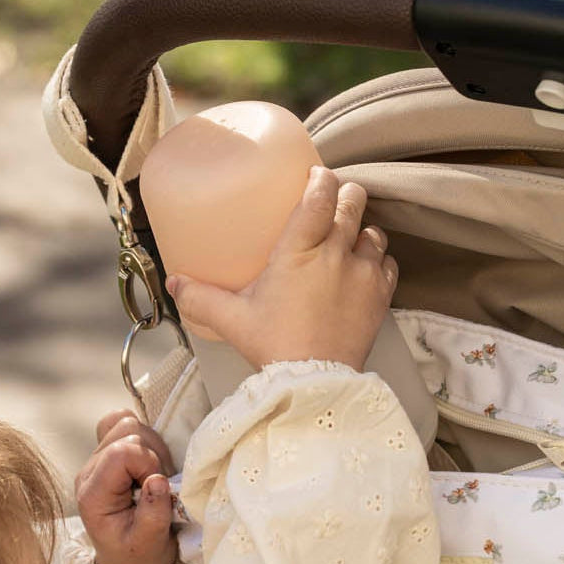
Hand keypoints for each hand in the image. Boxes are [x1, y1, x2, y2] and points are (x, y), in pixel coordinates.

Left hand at [75, 410, 177, 563]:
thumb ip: (153, 515)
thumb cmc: (138, 556)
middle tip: (159, 485)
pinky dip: (142, 439)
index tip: (158, 488)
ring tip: (154, 477)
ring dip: (150, 446)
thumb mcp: (149, 544)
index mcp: (93, 494)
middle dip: (152, 454)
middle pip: (124, 431)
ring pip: (125, 423)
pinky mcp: (106, 455)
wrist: (128, 562)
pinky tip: (147, 465)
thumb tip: (157, 480)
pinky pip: (122, 425)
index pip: (122, 453)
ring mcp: (95, 460)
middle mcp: (88, 472)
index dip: (149, 463)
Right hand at [165, 165, 397, 372]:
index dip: (321, 179)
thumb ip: (202, 298)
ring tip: (348, 242)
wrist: (315, 384)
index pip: (321, 192)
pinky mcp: (381, 296)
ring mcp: (364, 273)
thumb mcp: (234, 321)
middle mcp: (336, 252)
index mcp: (299, 249)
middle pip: (353, 201)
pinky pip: (388, 263)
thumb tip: (175, 284)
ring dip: (362, 232)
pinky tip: (363, 271)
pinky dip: (378, 262)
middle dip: (345, 197)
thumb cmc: (275, 348)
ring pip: (374, 231)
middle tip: (331, 206)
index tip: (314, 180)